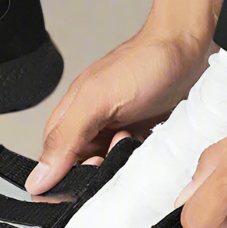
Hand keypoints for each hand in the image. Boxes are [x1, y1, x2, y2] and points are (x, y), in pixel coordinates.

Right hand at [25, 27, 211, 193]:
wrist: (188, 48)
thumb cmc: (143, 63)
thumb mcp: (96, 100)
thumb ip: (65, 139)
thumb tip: (38, 178)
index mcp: (70, 117)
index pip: (53, 163)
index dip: (65, 179)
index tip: (87, 177)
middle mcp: (92, 127)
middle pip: (83, 171)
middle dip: (100, 172)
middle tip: (117, 151)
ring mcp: (118, 134)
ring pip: (112, 171)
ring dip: (124, 166)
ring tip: (135, 139)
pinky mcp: (143, 139)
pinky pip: (136, 165)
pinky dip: (142, 163)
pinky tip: (150, 146)